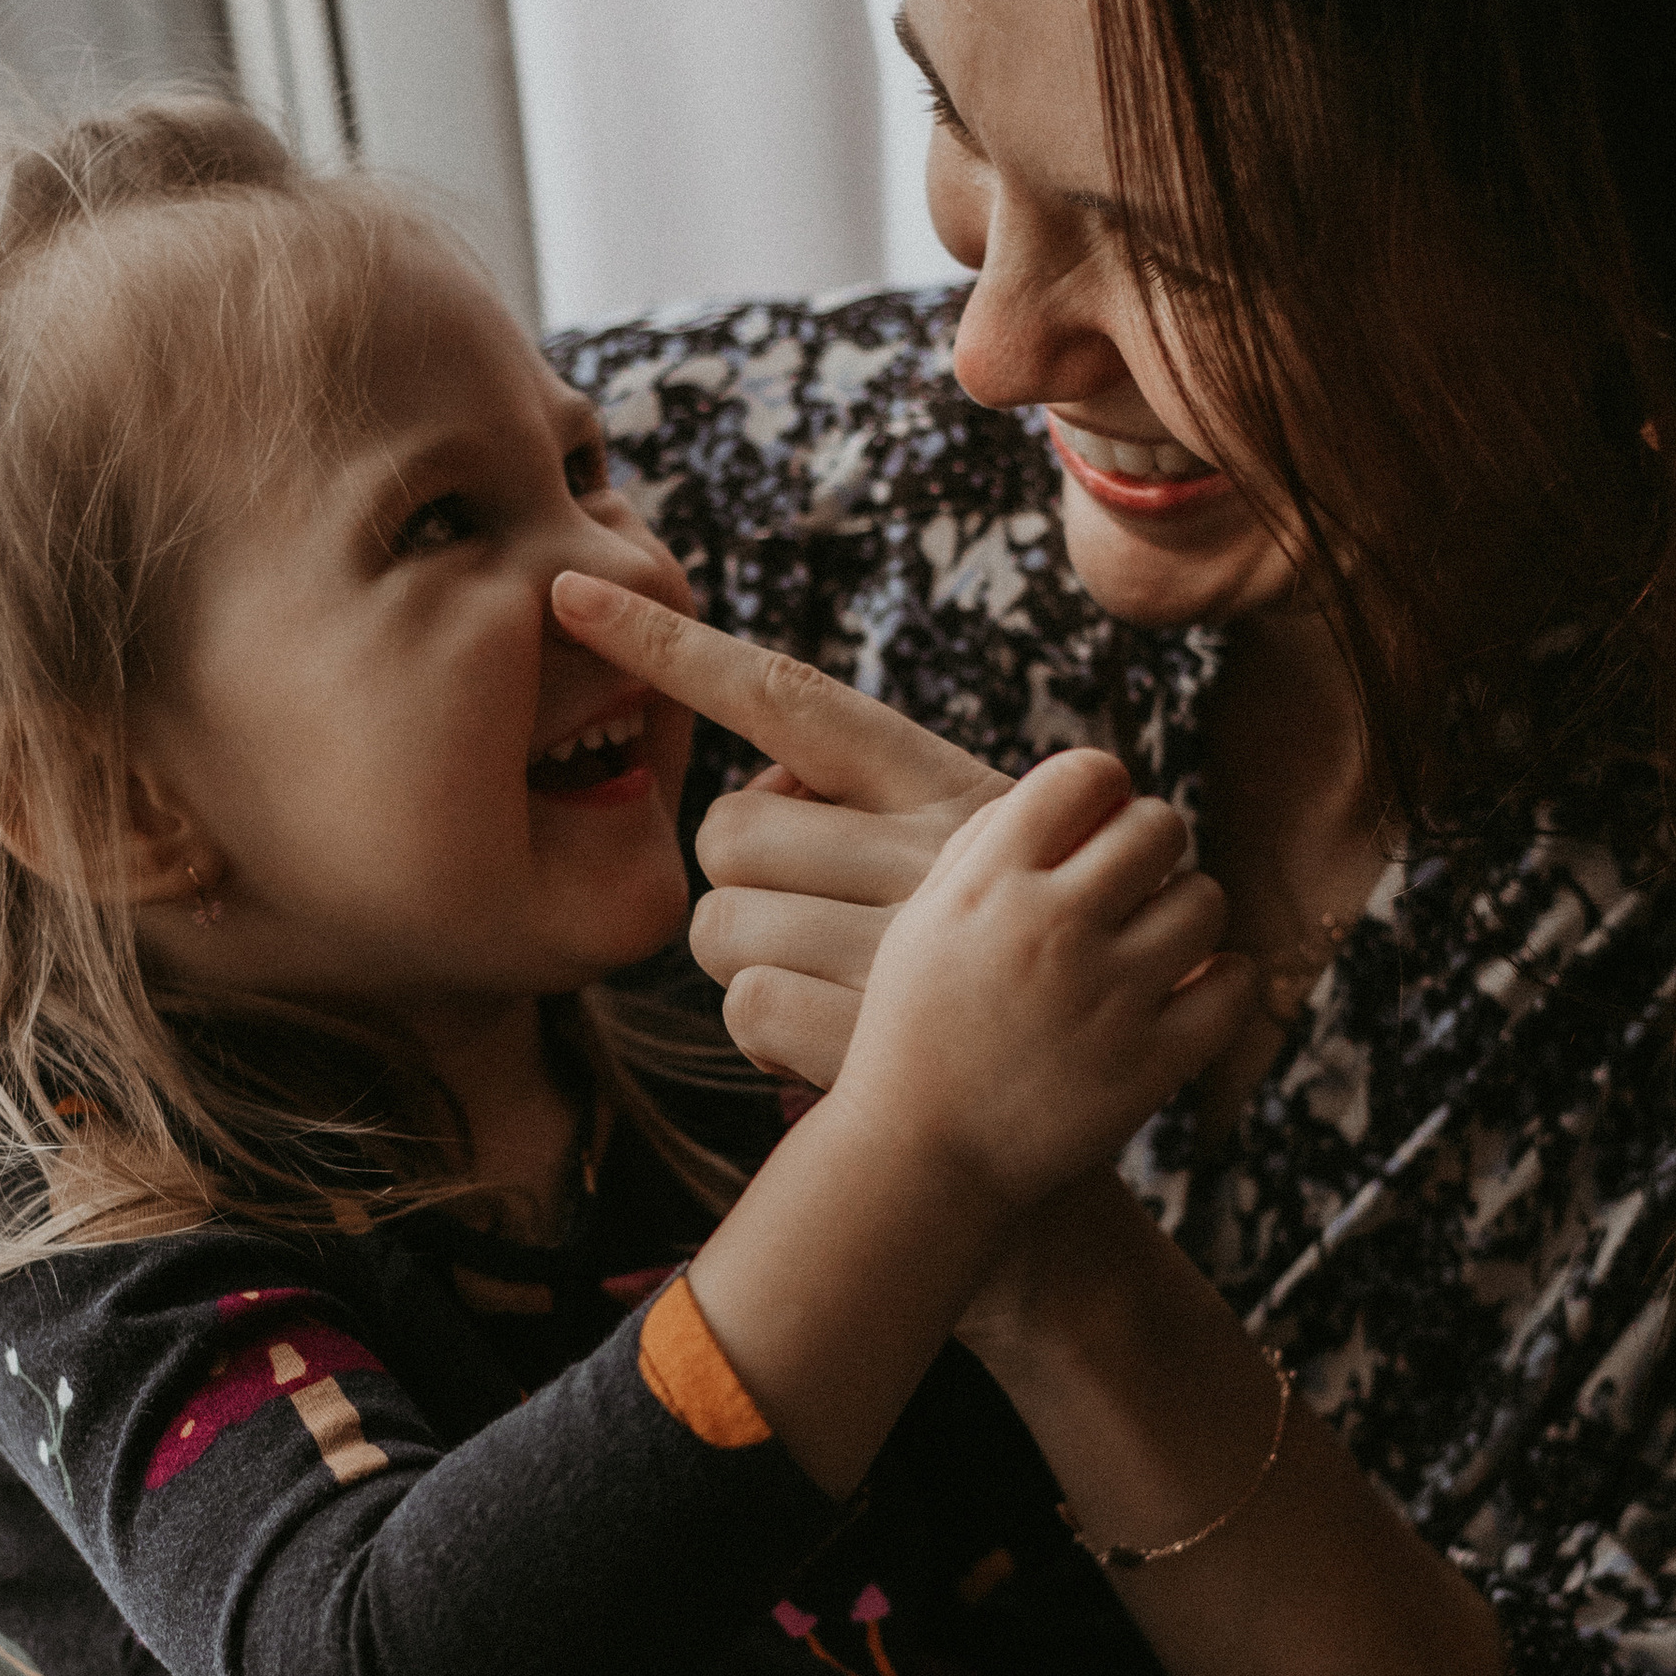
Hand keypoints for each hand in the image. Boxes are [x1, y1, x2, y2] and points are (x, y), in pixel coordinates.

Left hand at [551, 571, 1003, 1082]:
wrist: (1103, 1083)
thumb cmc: (1011, 950)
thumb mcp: (979, 844)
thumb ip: (867, 804)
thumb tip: (761, 791)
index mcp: (947, 786)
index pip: (787, 696)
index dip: (670, 645)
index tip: (572, 592)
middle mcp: (928, 857)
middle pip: (723, 831)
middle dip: (741, 871)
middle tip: (816, 904)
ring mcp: (901, 956)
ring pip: (716, 925)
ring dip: (750, 953)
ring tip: (834, 974)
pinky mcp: (874, 1048)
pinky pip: (743, 1007)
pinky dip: (766, 1027)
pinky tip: (831, 1035)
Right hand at [829, 747, 1249, 1211]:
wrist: (916, 1163)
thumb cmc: (914, 1036)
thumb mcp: (923, 924)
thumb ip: (989, 849)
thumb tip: (1079, 788)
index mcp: (987, 884)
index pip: (1086, 775)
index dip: (1104, 788)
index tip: (1098, 819)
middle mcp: (1050, 928)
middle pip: (1159, 824)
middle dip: (1153, 845)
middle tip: (1134, 882)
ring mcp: (1107, 997)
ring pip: (1206, 899)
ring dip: (1188, 911)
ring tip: (1155, 942)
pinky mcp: (1150, 1064)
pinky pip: (1233, 984)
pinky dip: (1223, 982)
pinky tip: (1192, 992)